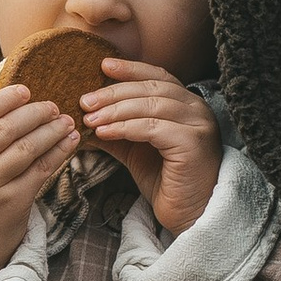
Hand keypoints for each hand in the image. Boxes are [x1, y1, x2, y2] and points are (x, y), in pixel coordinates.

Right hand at [0, 87, 77, 275]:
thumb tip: (17, 96)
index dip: (3, 100)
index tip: (26, 90)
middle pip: (4, 130)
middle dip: (34, 114)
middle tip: (53, 106)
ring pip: (27, 149)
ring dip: (51, 131)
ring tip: (66, 122)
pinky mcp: (11, 204)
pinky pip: (41, 170)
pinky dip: (59, 152)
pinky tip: (69, 142)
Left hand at [80, 60, 222, 234]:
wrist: (190, 214)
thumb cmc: (166, 180)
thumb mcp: (135, 149)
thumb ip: (115, 130)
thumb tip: (83, 116)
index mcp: (187, 104)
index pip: (157, 77)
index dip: (130, 70)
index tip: (102, 66)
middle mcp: (197, 109)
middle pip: (151, 89)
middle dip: (114, 92)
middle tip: (85, 100)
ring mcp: (198, 125)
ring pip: (151, 106)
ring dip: (115, 110)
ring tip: (89, 118)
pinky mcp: (192, 144)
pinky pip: (152, 128)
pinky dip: (125, 128)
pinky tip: (104, 132)